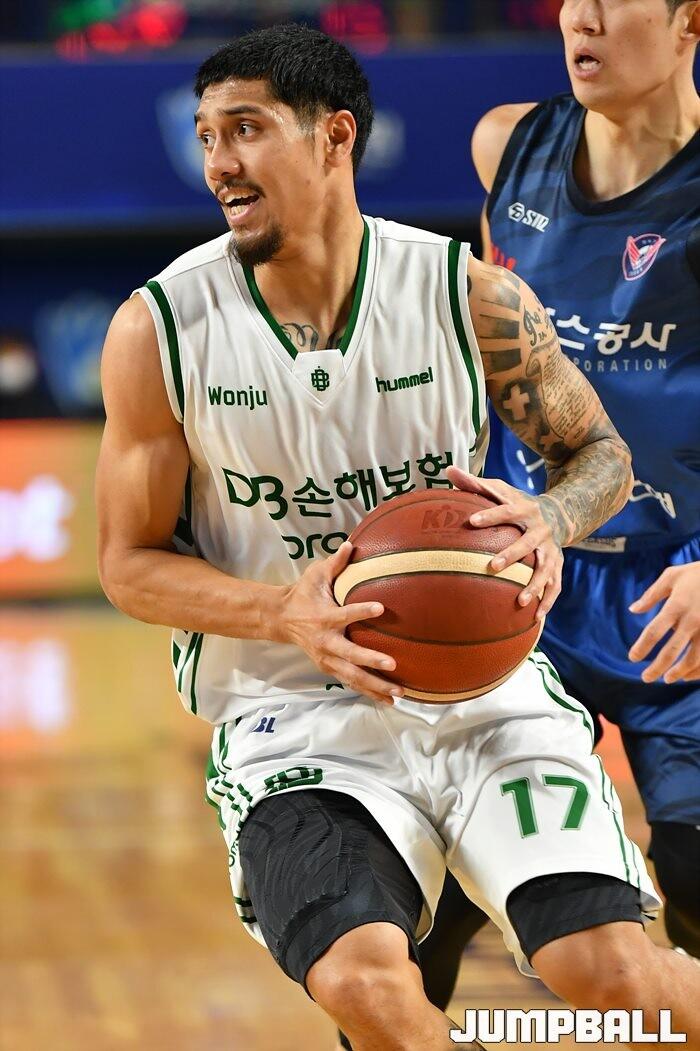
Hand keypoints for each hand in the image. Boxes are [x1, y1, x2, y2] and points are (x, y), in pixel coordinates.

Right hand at [277, 541, 401, 703]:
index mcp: (324, 617)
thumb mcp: (315, 574)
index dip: (362, 611)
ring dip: (375, 686)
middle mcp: (326, 641)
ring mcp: (327, 658)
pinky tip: (387, 700)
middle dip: (371, 661)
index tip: (381, 608)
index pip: (345, 614)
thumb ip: (335, 563)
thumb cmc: (302, 593)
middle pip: (350, 655)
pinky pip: (350, 682)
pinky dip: (369, 692)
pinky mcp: (329, 667)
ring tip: (398, 693)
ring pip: (352, 676)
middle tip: (393, 665)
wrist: (280, 618)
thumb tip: (351, 544)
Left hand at [446, 466, 563, 619]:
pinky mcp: (558, 565)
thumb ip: (474, 483)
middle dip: (512, 555)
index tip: (471, 522)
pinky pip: (555, 585)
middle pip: (527, 543)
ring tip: (520, 602)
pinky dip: (548, 601)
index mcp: (525, 509)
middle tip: (492, 566)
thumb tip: (447, 469)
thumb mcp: (499, 490)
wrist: (557, 514)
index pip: (507, 510)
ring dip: (535, 585)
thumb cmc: (516, 504)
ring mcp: (552, 549)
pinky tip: (536, 618)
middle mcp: (541, 530)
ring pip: (546, 568)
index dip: (490, 515)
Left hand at [628, 562, 699, 682]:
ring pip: (693, 659)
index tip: (633, 658)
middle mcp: (692, 620)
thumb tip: (633, 610)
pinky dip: (697, 670)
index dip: (641, 647)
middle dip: (657, 668)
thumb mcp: (672, 577)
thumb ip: (651, 595)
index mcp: (677, 606)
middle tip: (646, 678)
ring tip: (667, 679)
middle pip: (672, 651)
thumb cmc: (696, 574)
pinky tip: (688, 674)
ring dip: (679, 672)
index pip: (654, 632)